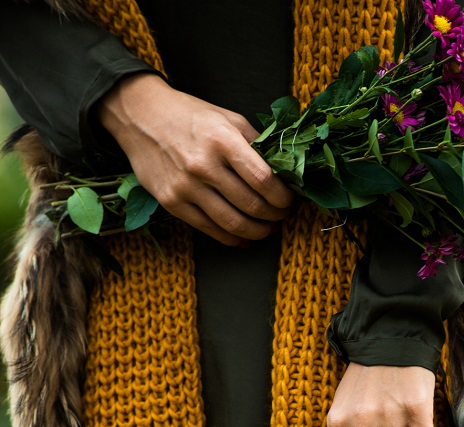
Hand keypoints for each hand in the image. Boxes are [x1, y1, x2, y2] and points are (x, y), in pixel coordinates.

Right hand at [98, 73, 294, 245]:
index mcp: (222, 139)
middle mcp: (204, 165)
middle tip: (282, 216)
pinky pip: (210, 230)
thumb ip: (255, 144)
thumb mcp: (227, 118)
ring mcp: (186, 186)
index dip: (282, 197)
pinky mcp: (172, 202)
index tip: (289, 200)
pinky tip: (244, 238)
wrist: (140, 116)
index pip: (263, 179)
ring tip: (267, 229)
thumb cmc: (190, 116)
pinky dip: (233, 239)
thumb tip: (284, 172)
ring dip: (258, 232)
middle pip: (251, 205)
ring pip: (233, 223)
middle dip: (275, 216)